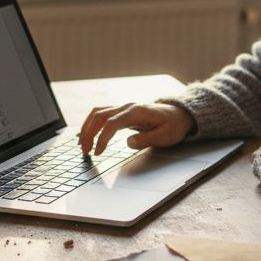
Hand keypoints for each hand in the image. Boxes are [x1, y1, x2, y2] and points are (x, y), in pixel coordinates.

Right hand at [78, 102, 193, 154]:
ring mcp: (124, 108)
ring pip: (98, 113)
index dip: (102, 138)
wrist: (179, 115)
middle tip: (84, 151)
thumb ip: (146, 140)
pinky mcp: (122, 113)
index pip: (112, 123)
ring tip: (82, 145)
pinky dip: (91, 124)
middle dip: (89, 133)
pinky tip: (85, 134)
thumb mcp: (164, 136)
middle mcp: (127, 107)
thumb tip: (128, 143)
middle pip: (100, 116)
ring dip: (87, 127)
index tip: (98, 152)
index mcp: (136, 112)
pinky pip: (102, 114)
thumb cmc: (172, 126)